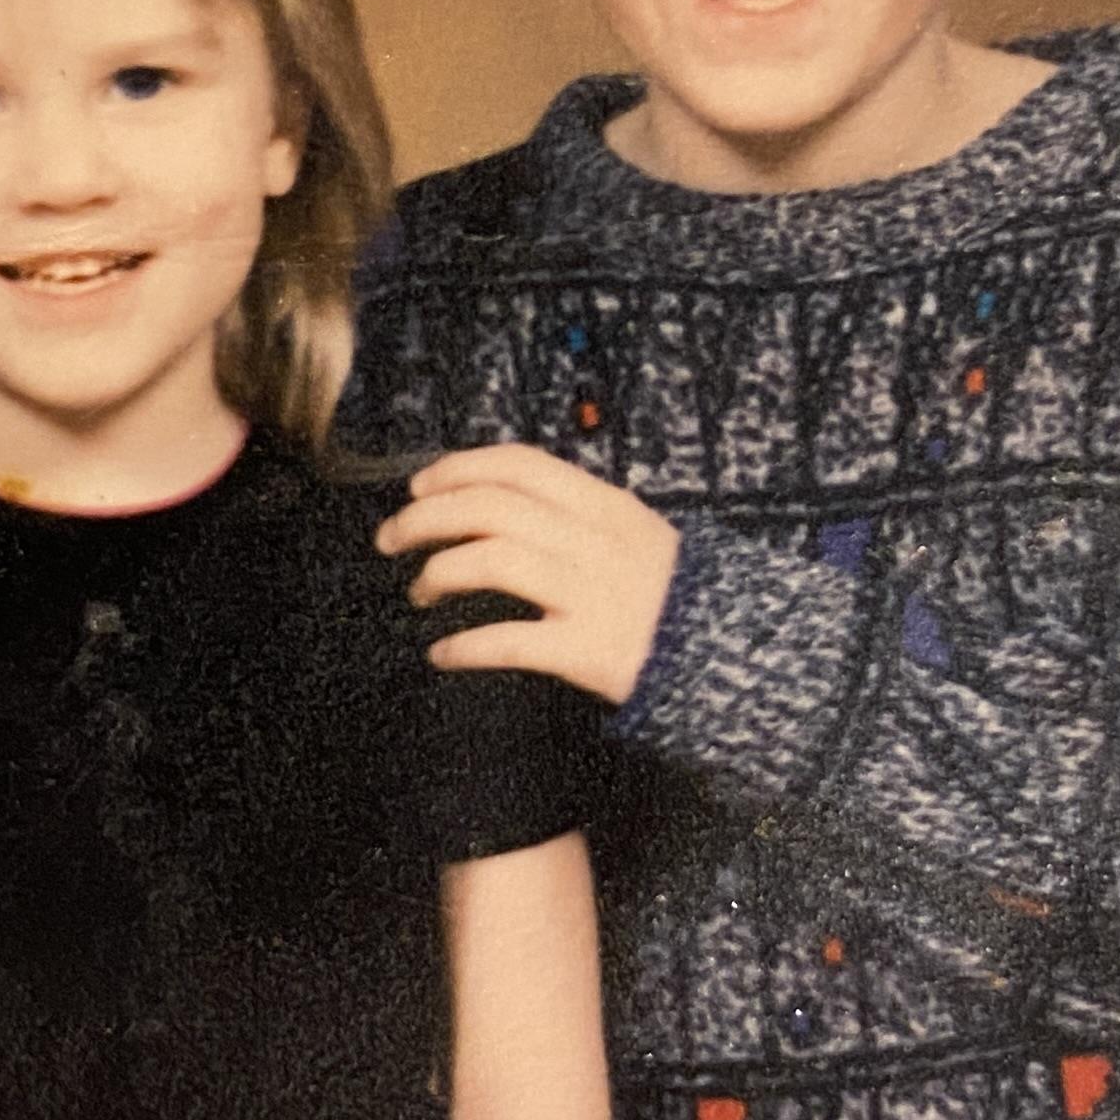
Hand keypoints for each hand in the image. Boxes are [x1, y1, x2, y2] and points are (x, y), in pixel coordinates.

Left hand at [375, 443, 680, 705]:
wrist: (728, 654)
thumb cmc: (669, 595)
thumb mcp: (633, 533)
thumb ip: (575, 513)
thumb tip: (495, 500)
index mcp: (604, 504)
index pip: (518, 465)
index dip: (457, 468)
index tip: (418, 486)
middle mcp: (595, 542)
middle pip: (490, 509)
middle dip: (426, 518)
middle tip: (390, 539)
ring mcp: (592, 594)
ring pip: (492, 562)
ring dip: (437, 573)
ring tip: (418, 592)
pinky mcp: (589, 650)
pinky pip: (509, 640)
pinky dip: (464, 646)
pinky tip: (441, 653)